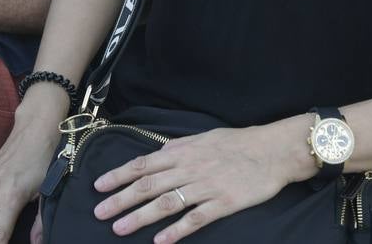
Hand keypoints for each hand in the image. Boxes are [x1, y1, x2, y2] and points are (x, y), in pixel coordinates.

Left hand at [91, 121, 311, 243]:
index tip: (98, 186)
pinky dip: (177, 230)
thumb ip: (178, 149)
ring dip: (140, 217)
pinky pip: (196, 218)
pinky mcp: (223, 203)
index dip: (119, 175)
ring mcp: (206, 186)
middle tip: (99, 213)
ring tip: (120, 229)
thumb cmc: (237, 144)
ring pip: (166, 203)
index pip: (143, 164)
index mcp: (183, 152)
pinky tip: (160, 241)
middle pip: (148, 185)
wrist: (272, 151)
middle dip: (120, 199)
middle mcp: (189, 168)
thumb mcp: (203, 138)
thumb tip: (156, 155)